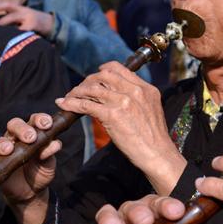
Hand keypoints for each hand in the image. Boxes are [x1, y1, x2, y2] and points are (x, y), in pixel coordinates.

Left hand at [0, 0, 54, 37]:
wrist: (50, 24)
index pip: (1, 2)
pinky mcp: (33, 25)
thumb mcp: (20, 19)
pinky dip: (18, 32)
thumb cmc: (31, 23)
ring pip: (13, 16)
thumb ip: (8, 21)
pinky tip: (13, 36)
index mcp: (16, 9)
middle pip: (6, 5)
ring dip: (4, 20)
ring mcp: (27, 16)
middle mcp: (20, 10)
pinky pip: (23, 29)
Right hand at [0, 113, 60, 204]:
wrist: (30, 191)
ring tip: (9, 150)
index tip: (47, 124)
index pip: (36, 121)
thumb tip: (55, 144)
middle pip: (16, 125)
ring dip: (5, 143)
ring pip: (2, 139)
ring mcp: (7, 148)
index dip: (41, 119)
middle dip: (23, 129)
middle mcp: (18, 137)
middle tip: (31, 137)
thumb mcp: (49, 163)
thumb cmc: (41, 172)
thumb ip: (50, 153)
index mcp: (34, 133)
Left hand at [56, 62, 185, 194]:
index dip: (103, 70)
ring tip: (69, 97)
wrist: (158, 154)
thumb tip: (117, 97)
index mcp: (146, 88)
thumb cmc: (154, 138)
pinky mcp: (112, 115)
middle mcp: (135, 91)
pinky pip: (86, 105)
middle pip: (104, 75)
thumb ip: (137, 99)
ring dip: (77, 92)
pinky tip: (64, 105)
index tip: (95, 77)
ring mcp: (124, 101)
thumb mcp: (150, 110)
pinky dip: (72, 103)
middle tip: (79, 90)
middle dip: (88, 81)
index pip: (120, 69)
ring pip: (92, 88)